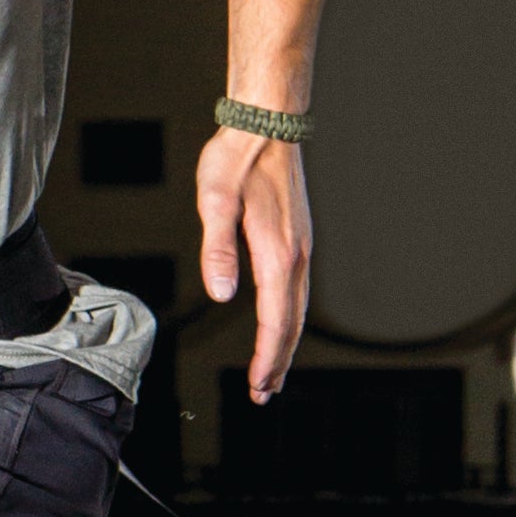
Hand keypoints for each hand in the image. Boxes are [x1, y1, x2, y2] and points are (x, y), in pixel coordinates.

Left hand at [197, 124, 310, 403]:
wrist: (267, 123)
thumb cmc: (238, 158)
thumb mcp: (215, 200)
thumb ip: (218, 248)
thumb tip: (221, 292)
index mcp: (277, 253)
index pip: (276, 320)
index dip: (267, 357)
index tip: (258, 386)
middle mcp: (295, 255)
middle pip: (292, 323)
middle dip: (279, 362)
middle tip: (265, 393)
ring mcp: (300, 247)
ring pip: (298, 309)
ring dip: (286, 343)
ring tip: (275, 371)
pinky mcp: (296, 238)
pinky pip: (297, 291)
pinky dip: (290, 318)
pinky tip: (281, 322)